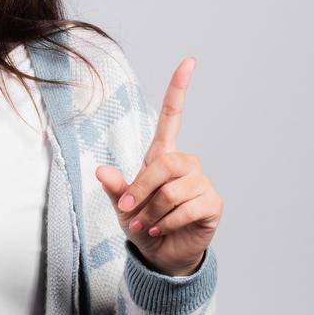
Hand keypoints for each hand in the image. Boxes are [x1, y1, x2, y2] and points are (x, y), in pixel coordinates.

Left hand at [94, 56, 223, 276]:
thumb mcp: (121, 205)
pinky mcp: (212, 204)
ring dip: (151, 214)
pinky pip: (185, 209)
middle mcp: (186, 164)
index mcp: (162, 156)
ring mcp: (202, 183)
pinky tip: (162, 231)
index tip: (189, 61)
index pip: (173, 116)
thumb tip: (101, 171)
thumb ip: (115, 188)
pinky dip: (166, 224)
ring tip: (147, 226)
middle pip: (163, 165)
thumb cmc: (141, 223)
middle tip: (128, 213)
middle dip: (140, 191)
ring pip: (171, 192)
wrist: (161, 253)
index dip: (179, 89)